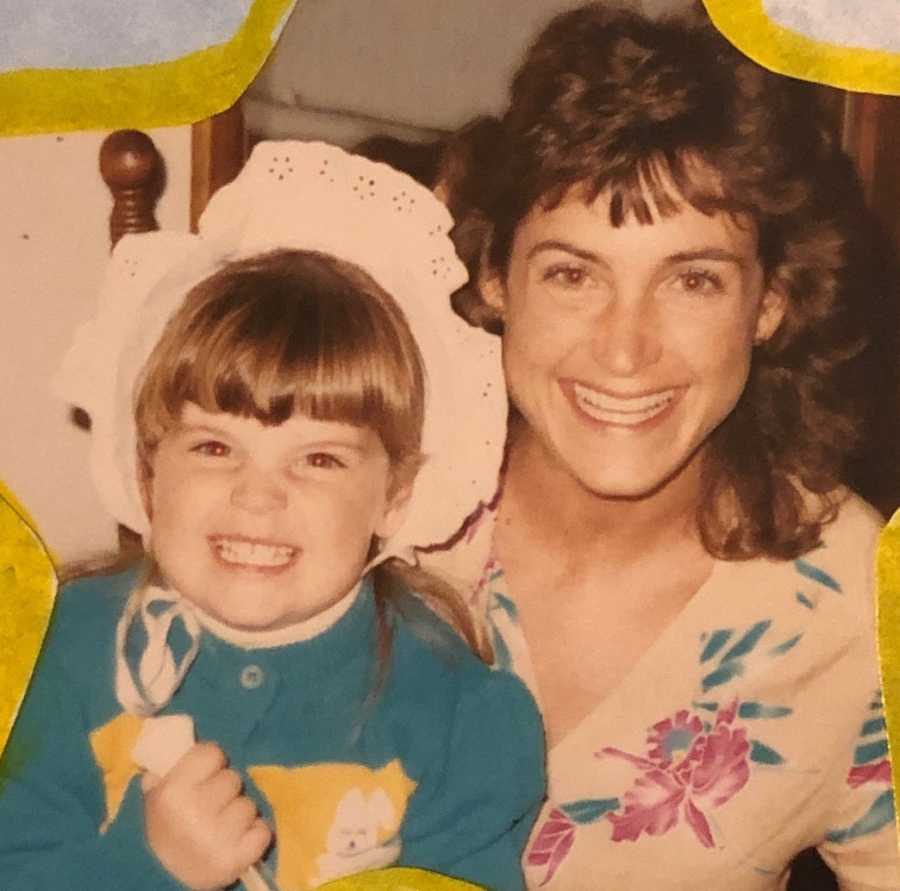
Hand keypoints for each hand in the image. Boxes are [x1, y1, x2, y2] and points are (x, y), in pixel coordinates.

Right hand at [143, 741, 271, 889]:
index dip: (211, 763)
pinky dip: (255, 836)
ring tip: (222, 827)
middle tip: (212, 806)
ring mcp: (215, 839)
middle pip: (233, 778)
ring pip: (249, 805)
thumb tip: (179, 738)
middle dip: (226, 790)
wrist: (162, 881)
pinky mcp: (235, 860)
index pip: (212, 752)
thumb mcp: (155, 798)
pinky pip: (263, 831)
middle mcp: (192, 813)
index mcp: (171, 793)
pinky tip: (238, 841)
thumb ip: (167, 768)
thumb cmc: (164, 830)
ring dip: (240, 815)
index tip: (205, 775)